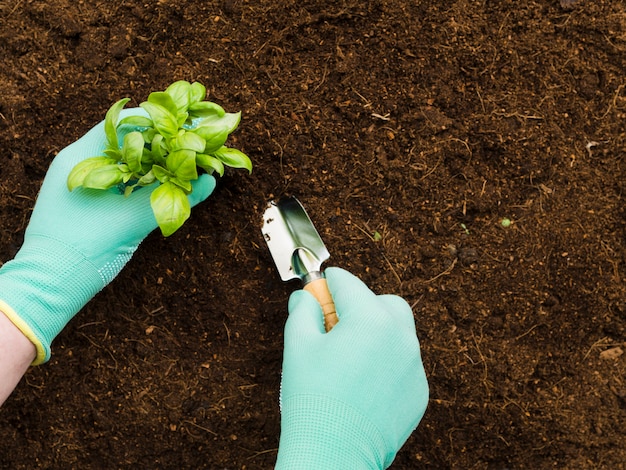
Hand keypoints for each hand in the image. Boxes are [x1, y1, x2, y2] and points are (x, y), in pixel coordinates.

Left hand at [0, 109, 214, 363]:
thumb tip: (210, 180)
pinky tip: (165, 186)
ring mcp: (82, 183)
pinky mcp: (88, 202)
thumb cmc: (86, 249)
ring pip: (126, 162)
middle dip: (163, 142)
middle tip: (194, 146)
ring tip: (186, 164)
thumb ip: (172, 198)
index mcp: (82, 158)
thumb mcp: (134, 220)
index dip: (161, 121)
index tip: (190, 126)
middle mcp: (79, 164)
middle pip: (129, 141)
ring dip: (155, 162)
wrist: (51, 286)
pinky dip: (144, 181)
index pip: (126, 123)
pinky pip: (121, 182)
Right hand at [276, 267, 428, 468]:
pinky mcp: (418, 391)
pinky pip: (403, 363)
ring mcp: (414, 366)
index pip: (348, 284)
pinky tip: (362, 382)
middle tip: (335, 323)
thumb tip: (305, 297)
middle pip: (383, 302)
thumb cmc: (314, 398)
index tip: (318, 288)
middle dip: (360, 304)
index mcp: (370, 319)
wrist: (334, 454)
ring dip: (375, 332)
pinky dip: (386, 362)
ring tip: (348, 356)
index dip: (328, 284)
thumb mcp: (298, 345)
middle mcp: (400, 337)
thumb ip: (303, 311)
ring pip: (397, 332)